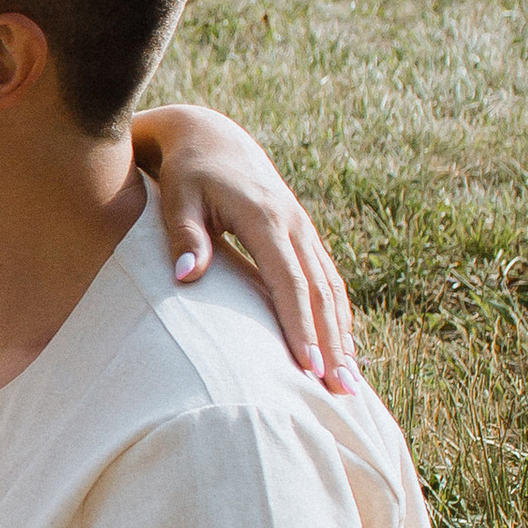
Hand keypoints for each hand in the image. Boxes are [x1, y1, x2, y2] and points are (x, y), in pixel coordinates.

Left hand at [134, 103, 356, 389]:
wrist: (210, 136)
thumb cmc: (186, 172)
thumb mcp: (176, 198)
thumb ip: (184, 236)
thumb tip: (187, 276)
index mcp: (266, 216)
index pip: (289, 280)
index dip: (300, 325)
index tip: (307, 367)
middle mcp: (294, 224)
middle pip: (321, 292)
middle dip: (333, 344)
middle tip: (342, 391)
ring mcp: (304, 229)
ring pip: (332, 289)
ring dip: (342, 336)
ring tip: (351, 384)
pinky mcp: (303, 236)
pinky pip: (327, 281)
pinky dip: (337, 317)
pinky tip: (341, 350)